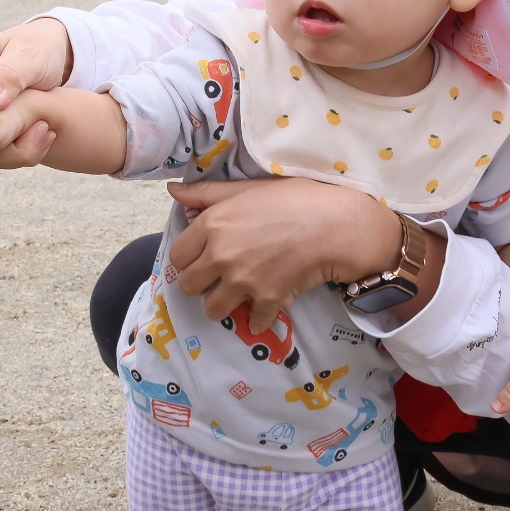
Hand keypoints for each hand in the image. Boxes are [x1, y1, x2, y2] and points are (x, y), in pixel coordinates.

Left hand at [164, 179, 397, 332]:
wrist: (336, 224)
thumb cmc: (293, 199)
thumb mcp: (247, 188)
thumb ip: (207, 192)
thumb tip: (173, 191)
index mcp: (212, 225)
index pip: (177, 256)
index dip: (189, 258)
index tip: (202, 257)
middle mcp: (221, 256)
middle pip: (188, 286)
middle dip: (201, 284)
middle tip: (218, 277)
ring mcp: (244, 281)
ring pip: (212, 310)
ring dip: (222, 305)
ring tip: (237, 294)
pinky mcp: (268, 299)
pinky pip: (253, 322)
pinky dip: (258, 319)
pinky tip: (264, 309)